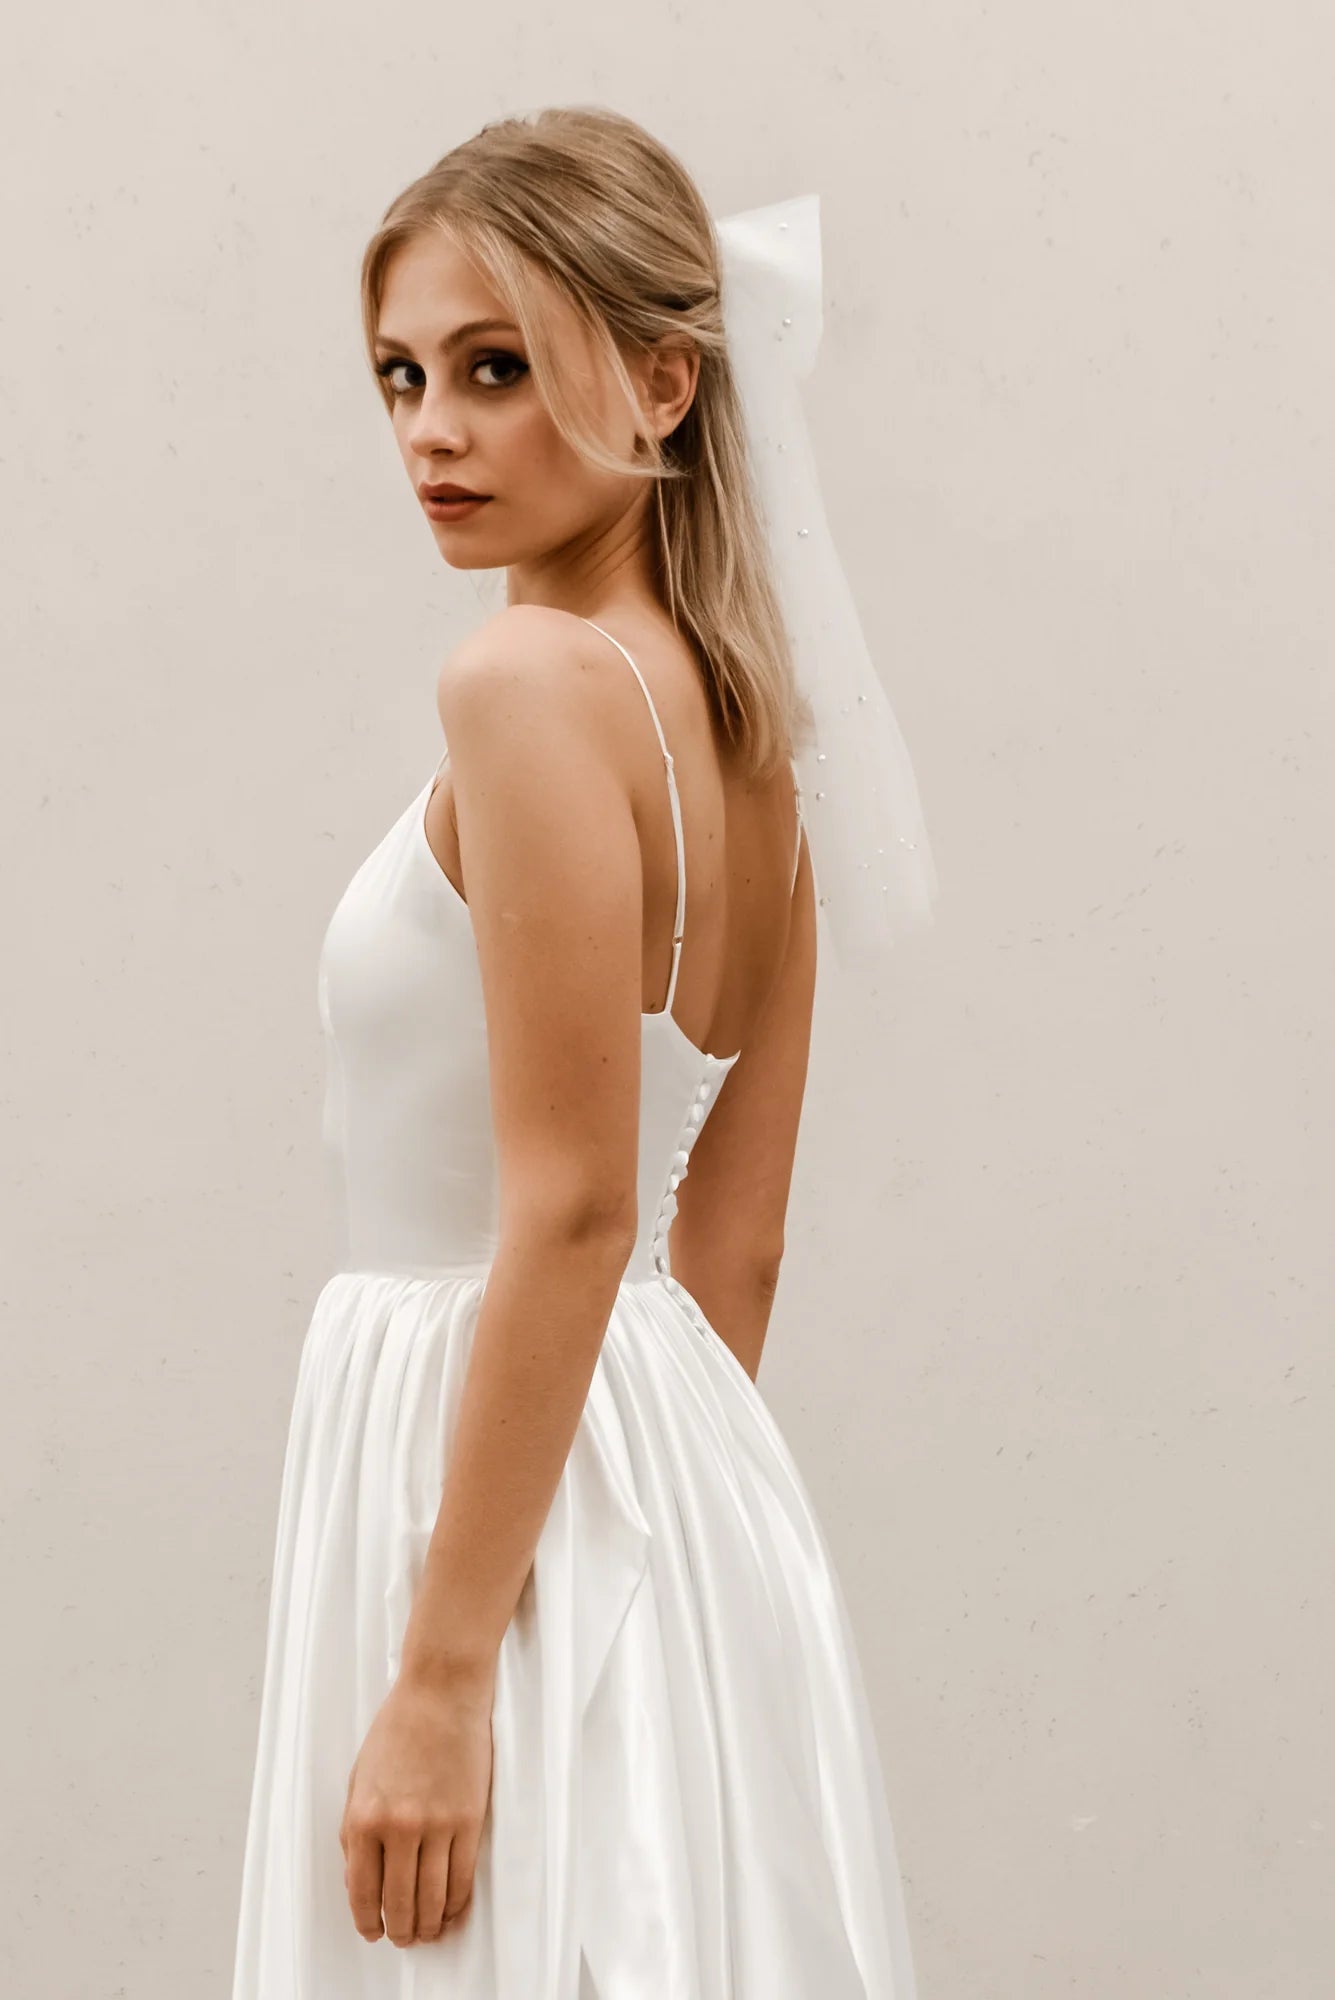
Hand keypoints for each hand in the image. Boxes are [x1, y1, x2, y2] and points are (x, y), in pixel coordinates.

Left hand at [339, 1663, 495, 1945]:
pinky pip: (462, 1878)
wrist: (441, 1691)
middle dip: (400, 1930)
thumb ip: (354, 1832)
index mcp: (362, 1817)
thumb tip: (359, 1880)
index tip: (373, 1930)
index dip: (368, 1921)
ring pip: (432, 1899)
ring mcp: (436, 1825)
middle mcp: (397, 1827)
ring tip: (427, 1931)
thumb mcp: (359, 1779)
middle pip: (398, 1903)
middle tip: (403, 1937)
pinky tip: (451, 1910)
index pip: (362, 1891)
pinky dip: (456, 1904)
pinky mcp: (468, 1820)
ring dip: (428, 1924)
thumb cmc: (398, 1728)